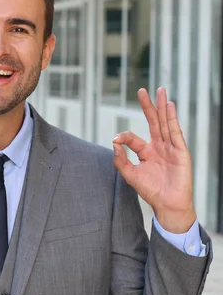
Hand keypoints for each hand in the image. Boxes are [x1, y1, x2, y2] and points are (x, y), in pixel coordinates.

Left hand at [112, 87, 195, 232]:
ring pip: (165, 123)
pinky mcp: (180, 151)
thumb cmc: (150, 191)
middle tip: (142, 90)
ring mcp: (170, 147)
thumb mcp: (130, 175)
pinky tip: (169, 106)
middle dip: (148, 106)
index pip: (133, 137)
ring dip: (162, 107)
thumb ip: (120, 160)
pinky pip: (175, 132)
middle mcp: (158, 146)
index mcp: (146, 152)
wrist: (168, 204)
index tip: (116, 139)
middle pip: (152, 122)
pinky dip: (172, 119)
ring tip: (160, 91)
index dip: (123, 136)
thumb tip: (114, 143)